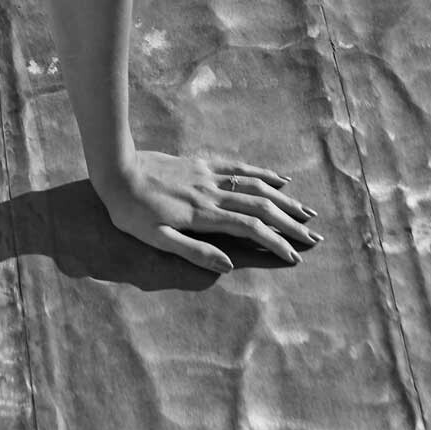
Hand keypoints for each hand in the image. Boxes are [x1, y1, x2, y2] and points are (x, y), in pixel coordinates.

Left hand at [94, 150, 319, 272]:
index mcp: (204, 215)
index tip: (294, 257)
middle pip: (262, 208)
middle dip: (291, 224)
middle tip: (315, 238)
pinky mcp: (201, 164)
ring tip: (307, 211)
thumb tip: (229, 265)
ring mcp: (209, 176)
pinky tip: (279, 178)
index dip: (275, 244)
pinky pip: (239, 168)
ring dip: (285, 199)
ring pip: (256, 186)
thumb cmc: (129, 209)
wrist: (114, 167)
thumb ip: (193, 251)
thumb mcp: (155, 238)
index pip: (251, 230)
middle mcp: (213, 193)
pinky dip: (263, 173)